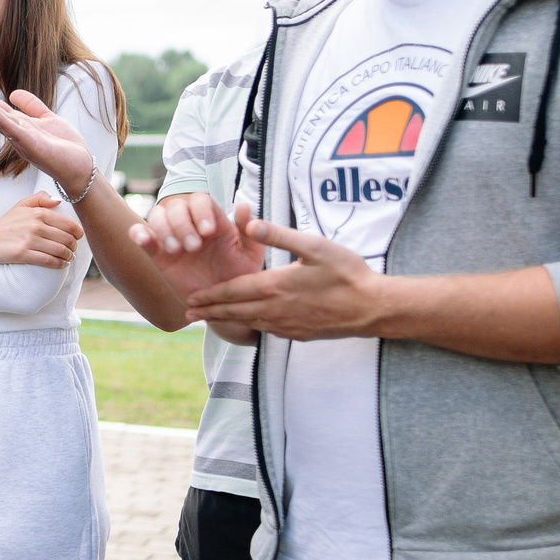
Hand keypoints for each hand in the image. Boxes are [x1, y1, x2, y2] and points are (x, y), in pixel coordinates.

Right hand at [0, 80, 95, 197]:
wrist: (80, 167)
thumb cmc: (65, 146)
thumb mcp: (47, 118)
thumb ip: (32, 106)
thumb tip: (13, 93)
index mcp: (19, 125)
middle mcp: (17, 134)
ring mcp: (24, 141)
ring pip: (1, 122)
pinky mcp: (34, 147)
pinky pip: (17, 133)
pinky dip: (5, 123)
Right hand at [0, 192, 81, 267]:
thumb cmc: (7, 222)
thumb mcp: (22, 204)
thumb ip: (40, 198)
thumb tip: (58, 201)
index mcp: (39, 212)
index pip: (69, 224)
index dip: (78, 233)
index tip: (78, 238)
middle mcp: (36, 225)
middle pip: (67, 239)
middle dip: (74, 246)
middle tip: (73, 249)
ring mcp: (30, 240)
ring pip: (60, 250)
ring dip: (68, 256)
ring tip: (68, 257)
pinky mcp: (23, 254)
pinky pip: (48, 260)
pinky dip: (59, 264)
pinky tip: (61, 264)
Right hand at [129, 193, 262, 302]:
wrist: (223, 302)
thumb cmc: (239, 275)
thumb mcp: (250, 254)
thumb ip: (248, 230)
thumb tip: (243, 205)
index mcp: (213, 220)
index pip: (201, 201)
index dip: (201, 212)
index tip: (208, 232)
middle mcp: (191, 224)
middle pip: (177, 206)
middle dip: (183, 224)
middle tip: (193, 247)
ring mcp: (173, 238)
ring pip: (158, 216)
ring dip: (164, 229)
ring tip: (176, 250)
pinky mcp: (159, 255)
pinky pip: (144, 238)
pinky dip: (138, 234)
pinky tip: (142, 238)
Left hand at [179, 207, 389, 339]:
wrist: (371, 307)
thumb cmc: (346, 273)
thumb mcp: (314, 246)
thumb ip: (279, 235)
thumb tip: (249, 224)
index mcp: (275, 287)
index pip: (233, 291)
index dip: (210, 295)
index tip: (191, 298)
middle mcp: (275, 310)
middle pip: (234, 311)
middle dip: (210, 311)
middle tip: (188, 313)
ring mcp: (286, 326)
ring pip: (248, 323)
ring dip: (226, 321)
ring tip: (209, 320)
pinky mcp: (297, 335)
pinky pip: (266, 331)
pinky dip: (249, 327)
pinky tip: (247, 324)